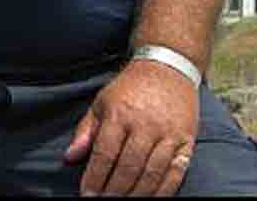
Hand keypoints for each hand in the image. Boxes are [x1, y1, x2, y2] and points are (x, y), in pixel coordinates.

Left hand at [64, 62, 197, 195]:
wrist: (168, 67)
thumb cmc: (131, 88)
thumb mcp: (102, 102)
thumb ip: (86, 131)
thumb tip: (70, 157)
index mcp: (120, 114)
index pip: (105, 154)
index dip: (95, 178)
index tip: (87, 195)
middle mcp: (145, 125)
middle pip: (128, 168)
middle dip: (114, 192)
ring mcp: (168, 134)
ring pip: (152, 174)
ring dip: (136, 195)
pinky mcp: (186, 140)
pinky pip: (176, 172)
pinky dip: (163, 191)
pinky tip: (151, 199)